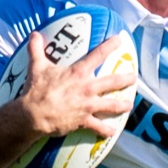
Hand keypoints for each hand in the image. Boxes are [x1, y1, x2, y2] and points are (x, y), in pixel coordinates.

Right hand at [16, 31, 136, 138]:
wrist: (33, 114)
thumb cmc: (36, 89)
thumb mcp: (37, 66)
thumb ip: (36, 49)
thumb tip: (34, 34)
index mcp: (79, 72)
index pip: (98, 55)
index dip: (110, 45)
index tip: (120, 39)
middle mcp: (88, 87)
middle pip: (113, 81)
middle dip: (126, 79)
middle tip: (134, 77)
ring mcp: (88, 105)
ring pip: (112, 105)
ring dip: (122, 105)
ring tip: (129, 105)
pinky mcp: (84, 121)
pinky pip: (99, 127)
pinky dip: (106, 131)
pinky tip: (112, 133)